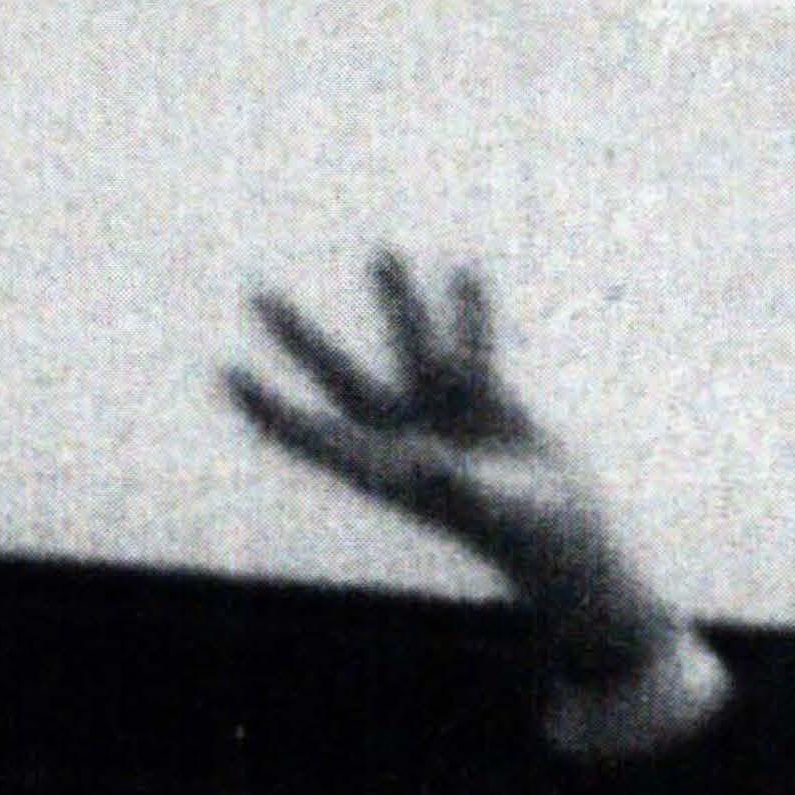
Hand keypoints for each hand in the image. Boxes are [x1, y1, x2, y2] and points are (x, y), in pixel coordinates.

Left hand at [226, 254, 675, 684]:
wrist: (566, 541)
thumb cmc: (526, 540)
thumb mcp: (489, 511)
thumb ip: (452, 486)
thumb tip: (421, 459)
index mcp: (386, 472)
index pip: (312, 438)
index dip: (269, 409)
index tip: (228, 375)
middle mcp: (403, 439)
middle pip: (338, 380)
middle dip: (299, 341)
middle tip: (257, 296)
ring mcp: (440, 416)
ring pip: (409, 346)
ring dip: (397, 301)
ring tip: (381, 252)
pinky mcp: (482, 401)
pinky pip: (470, 344)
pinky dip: (470, 313)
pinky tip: (463, 271)